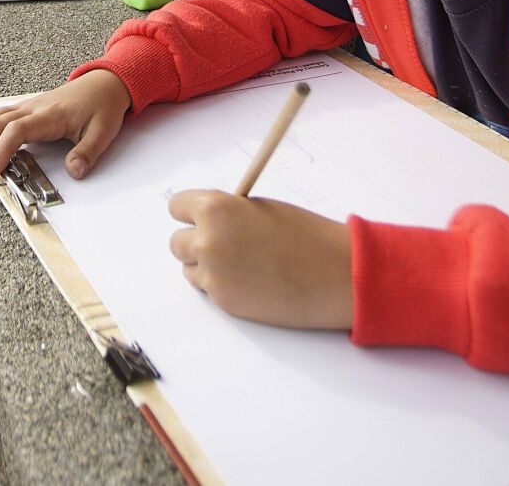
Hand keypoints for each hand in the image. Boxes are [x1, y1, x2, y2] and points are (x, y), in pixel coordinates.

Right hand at [0, 70, 130, 186]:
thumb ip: (88, 152)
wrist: (105, 82)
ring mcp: (24, 107)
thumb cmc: (102, 105)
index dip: (0, 150)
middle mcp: (31, 109)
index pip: (16, 130)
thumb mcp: (104, 131)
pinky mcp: (22, 110)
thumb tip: (74, 171)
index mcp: (49, 115)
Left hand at [167, 191, 353, 329]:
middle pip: (177, 241)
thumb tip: (208, 220)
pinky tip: (248, 279)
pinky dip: (220, 284)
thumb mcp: (260, 209)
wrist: (332, 274)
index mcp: (215, 209)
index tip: (199, 216)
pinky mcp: (222, 301)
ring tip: (240, 262)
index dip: (190, 212)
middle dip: (195, 240)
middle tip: (223, 242)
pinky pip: (207, 288)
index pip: (176, 206)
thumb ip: (228, 213)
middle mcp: (207, 241)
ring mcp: (212, 274)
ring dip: (205, 265)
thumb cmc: (304, 235)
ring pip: (189, 267)